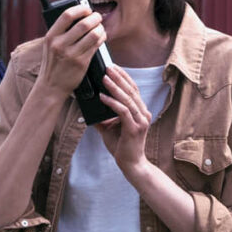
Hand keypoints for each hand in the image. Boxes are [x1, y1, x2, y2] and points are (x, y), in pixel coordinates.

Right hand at [41, 0, 103, 94]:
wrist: (51, 87)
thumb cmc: (53, 64)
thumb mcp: (50, 46)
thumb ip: (61, 32)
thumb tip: (79, 16)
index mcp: (51, 37)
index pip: (67, 15)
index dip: (80, 9)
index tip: (86, 9)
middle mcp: (60, 44)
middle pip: (83, 24)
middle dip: (94, 17)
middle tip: (98, 17)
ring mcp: (71, 54)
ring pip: (93, 34)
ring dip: (100, 28)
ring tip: (100, 27)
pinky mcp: (81, 63)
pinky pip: (96, 45)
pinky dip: (102, 38)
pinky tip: (101, 37)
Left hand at [95, 57, 154, 171]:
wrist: (131, 164)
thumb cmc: (122, 146)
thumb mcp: (110, 128)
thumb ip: (102, 117)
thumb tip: (88, 107)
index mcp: (140, 111)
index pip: (133, 89)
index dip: (123, 77)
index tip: (113, 67)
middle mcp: (144, 113)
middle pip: (131, 90)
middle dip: (118, 77)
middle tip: (107, 67)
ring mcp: (141, 121)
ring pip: (128, 99)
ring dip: (115, 87)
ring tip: (104, 78)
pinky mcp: (135, 129)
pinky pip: (123, 112)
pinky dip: (112, 103)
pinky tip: (103, 97)